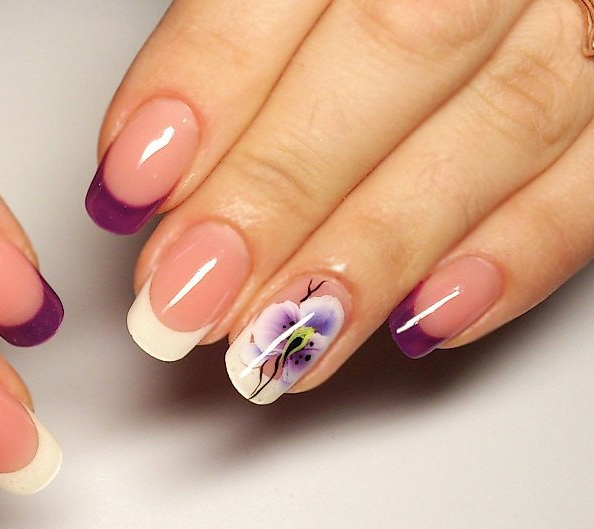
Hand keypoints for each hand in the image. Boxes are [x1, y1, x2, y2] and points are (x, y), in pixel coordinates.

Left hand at [88, 0, 593, 402]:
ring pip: (498, 128)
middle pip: (395, 55)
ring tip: (275, 344)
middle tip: (184, 295)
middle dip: (277, 193)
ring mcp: (587, 11)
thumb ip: (234, 33)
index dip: (209, 84)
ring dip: (373, 256)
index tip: (132, 183)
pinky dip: (513, 259)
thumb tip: (152, 164)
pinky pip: (593, 180)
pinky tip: (420, 322)